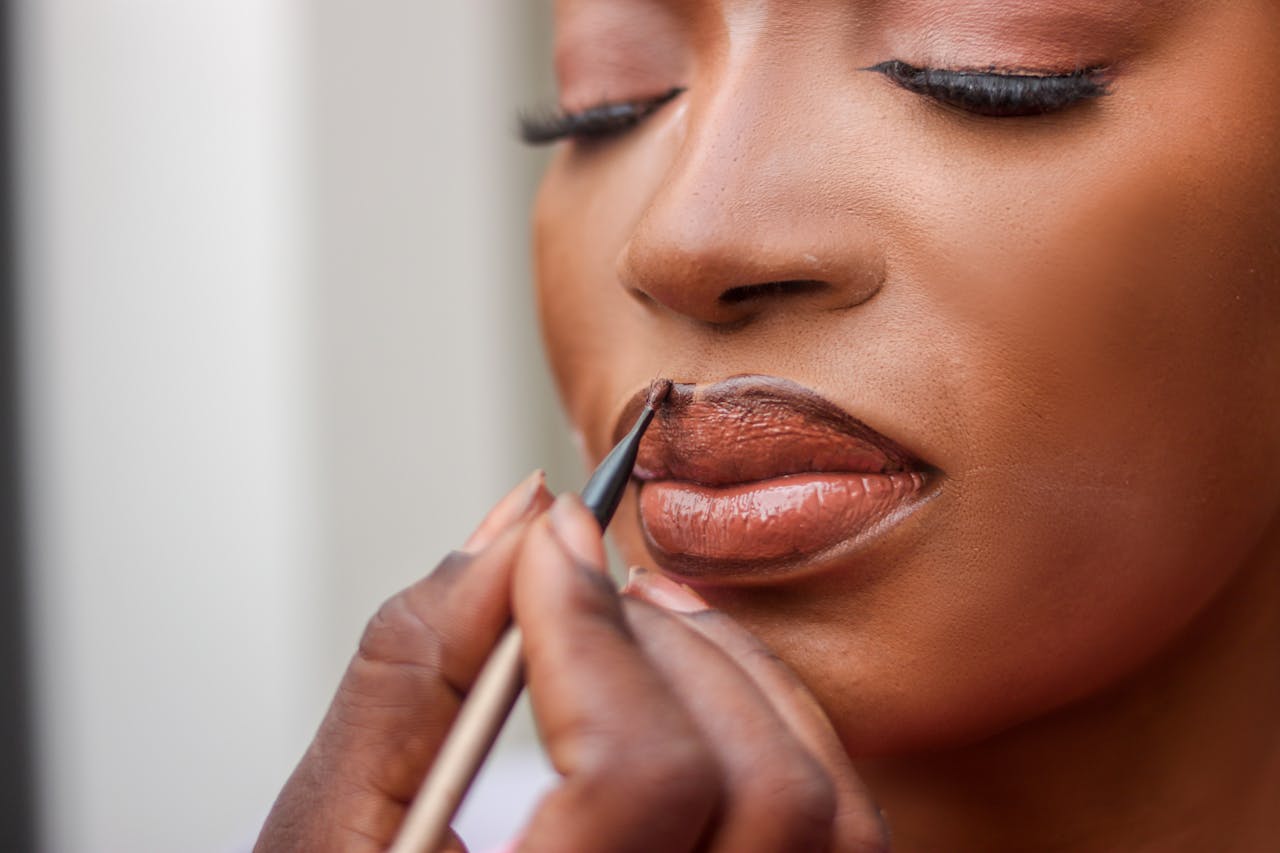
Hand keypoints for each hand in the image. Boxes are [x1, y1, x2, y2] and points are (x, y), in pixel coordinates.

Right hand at [256, 475, 888, 851]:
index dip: (594, 635)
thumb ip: (415, 668)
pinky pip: (833, 838)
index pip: (642, 779)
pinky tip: (696, 687)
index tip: (548, 546)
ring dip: (738, 675)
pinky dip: (773, 728)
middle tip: (583, 581)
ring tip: (650, 615)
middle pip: (762, 788)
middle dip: (667, 647)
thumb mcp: (331, 827)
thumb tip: (519, 526)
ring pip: (826, 813)